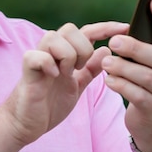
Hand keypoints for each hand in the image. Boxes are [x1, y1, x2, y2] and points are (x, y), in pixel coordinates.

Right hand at [4, 21, 127, 146]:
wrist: (26, 124)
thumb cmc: (49, 105)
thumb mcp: (77, 86)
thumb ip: (91, 70)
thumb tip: (106, 50)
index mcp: (64, 55)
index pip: (86, 32)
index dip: (105, 27)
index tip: (125, 28)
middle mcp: (50, 52)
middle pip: (69, 29)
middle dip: (82, 47)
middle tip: (80, 69)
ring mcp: (38, 60)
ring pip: (53, 37)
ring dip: (66, 55)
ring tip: (66, 73)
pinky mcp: (27, 71)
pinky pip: (36, 56)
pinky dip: (48, 63)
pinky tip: (54, 76)